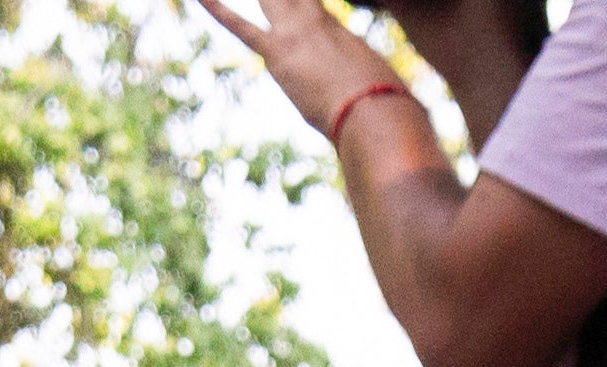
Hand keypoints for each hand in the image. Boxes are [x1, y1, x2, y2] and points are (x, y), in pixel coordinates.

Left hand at [183, 0, 411, 141]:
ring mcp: (294, 35)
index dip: (297, 5)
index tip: (292, 6)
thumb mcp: (375, 93)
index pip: (308, 7)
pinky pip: (240, 27)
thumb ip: (364, 91)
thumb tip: (388, 115)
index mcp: (336, 31)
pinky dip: (217, 9)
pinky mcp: (278, 55)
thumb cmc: (387, 109)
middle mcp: (314, 24)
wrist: (375, 115)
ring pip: (269, 0)